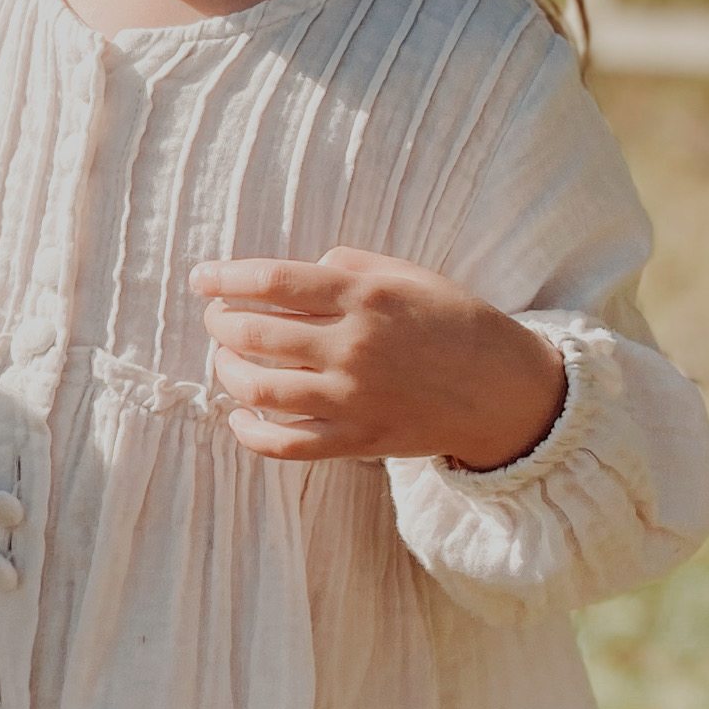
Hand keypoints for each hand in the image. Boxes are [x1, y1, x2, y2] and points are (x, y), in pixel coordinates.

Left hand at [192, 249, 568, 470]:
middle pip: (254, 333)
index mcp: (364, 296)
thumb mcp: (410, 276)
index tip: (202, 278)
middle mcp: (352, 346)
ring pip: (258, 388)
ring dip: (227, 371)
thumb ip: (351, 265)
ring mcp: (352, 397)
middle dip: (220, 324)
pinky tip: (239, 416)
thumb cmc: (456, 324)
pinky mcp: (357, 439)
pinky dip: (250, 432)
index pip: (272, 281)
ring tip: (225, 359)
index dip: (226, 277)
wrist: (506, 391)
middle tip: (216, 318)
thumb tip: (298, 270)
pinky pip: (285, 443)